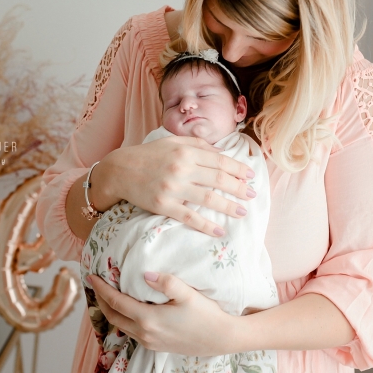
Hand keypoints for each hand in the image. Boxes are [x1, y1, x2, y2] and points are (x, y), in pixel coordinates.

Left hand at [87, 272, 239, 356]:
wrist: (222, 338)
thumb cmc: (206, 314)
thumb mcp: (187, 293)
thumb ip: (165, 282)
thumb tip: (144, 274)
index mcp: (148, 319)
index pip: (116, 302)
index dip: (101, 289)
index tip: (91, 276)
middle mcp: (145, 333)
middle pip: (112, 316)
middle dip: (100, 300)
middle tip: (95, 285)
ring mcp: (150, 342)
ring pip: (120, 326)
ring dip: (110, 311)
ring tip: (106, 296)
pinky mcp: (156, 346)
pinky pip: (131, 332)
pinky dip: (122, 319)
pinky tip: (126, 310)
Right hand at [94, 135, 255, 236]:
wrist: (120, 171)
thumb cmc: (148, 155)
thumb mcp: (172, 142)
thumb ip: (197, 145)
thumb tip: (222, 152)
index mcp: (186, 152)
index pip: (220, 161)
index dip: (238, 169)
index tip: (250, 175)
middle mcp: (181, 169)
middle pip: (219, 180)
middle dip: (239, 188)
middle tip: (252, 194)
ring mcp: (173, 189)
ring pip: (209, 199)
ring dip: (229, 206)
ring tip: (242, 212)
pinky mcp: (164, 205)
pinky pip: (190, 217)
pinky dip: (206, 225)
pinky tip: (219, 230)